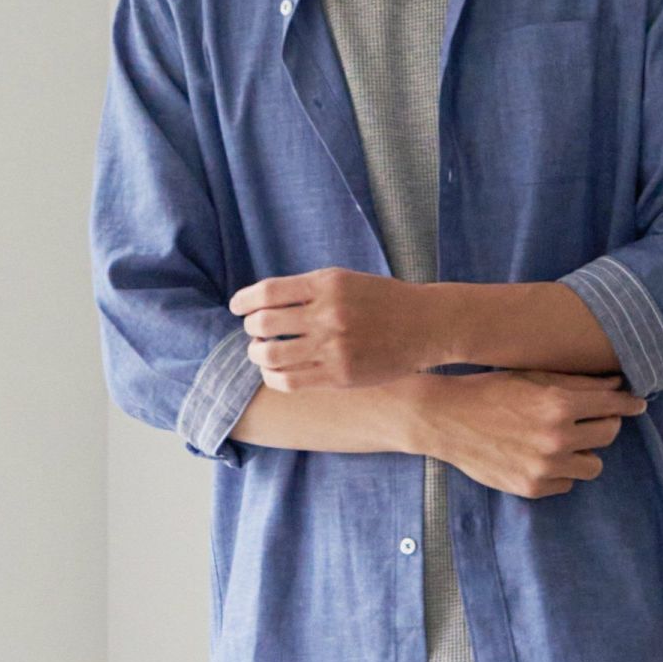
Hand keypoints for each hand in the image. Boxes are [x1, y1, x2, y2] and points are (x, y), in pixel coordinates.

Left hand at [228, 266, 440, 392]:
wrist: (424, 324)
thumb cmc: (382, 299)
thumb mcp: (345, 280)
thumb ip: (307, 290)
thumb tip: (261, 302)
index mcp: (327, 284)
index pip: (267, 292)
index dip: (244, 301)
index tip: (237, 307)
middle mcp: (328, 314)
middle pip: (263, 324)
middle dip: (250, 328)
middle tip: (254, 332)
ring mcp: (333, 347)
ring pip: (270, 355)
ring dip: (257, 354)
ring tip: (261, 352)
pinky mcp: (339, 375)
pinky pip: (290, 381)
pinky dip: (273, 376)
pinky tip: (275, 371)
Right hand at [425, 368, 647, 498]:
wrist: (445, 419)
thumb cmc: (491, 389)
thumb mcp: (534, 376)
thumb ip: (578, 383)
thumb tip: (616, 386)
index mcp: (558, 404)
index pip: (613, 406)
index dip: (629, 404)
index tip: (637, 403)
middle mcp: (556, 438)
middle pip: (609, 435)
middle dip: (606, 423)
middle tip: (594, 417)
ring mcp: (544, 467)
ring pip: (594, 465)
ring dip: (585, 451)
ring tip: (566, 440)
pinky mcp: (532, 488)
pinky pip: (567, 482)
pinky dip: (561, 470)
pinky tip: (542, 455)